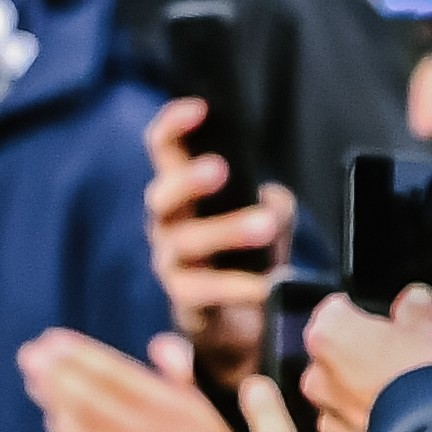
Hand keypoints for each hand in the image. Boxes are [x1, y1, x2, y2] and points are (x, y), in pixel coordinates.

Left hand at [20, 329, 247, 431]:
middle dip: (57, 372)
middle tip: (29, 353)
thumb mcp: (211, 409)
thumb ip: (181, 376)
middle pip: (91, 395)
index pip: (115, 373)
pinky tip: (54, 420)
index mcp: (173, 407)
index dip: (81, 354)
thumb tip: (159, 345)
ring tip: (33, 378)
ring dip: (55, 398)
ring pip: (84, 423)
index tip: (53, 338)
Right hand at [140, 98, 296, 380]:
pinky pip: (204, 290)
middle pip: (162, 196)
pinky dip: (239, 285)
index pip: (164, 150)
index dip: (174, 127)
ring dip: (226, 230)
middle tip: (221, 169)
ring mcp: (170, 263)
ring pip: (186, 242)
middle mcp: (166, 224)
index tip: (199, 108)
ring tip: (264, 226)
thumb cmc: (248, 255)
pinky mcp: (184, 301)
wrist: (238, 323)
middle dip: (188, 180)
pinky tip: (267, 283)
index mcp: (181, 192)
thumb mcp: (267, 217)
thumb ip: (269, 203)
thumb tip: (267, 201)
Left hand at [302, 287, 431, 431]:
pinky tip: (398, 420)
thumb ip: (417, 309)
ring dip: (361, 392)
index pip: (334, 310)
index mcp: (330, 334)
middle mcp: (317, 374)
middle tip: (397, 358)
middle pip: (332, 355)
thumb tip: (415, 299)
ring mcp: (327, 412)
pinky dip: (368, 422)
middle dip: (359, 355)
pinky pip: (351, 427)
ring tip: (400, 393)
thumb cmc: (430, 376)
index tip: (383, 321)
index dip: (361, 313)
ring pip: (339, 394)